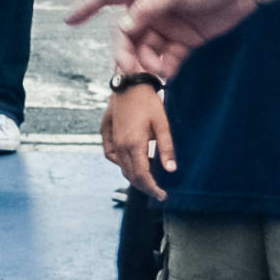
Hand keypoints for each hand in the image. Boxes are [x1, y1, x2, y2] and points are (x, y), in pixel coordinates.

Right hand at [68, 0, 263, 77]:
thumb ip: (149, 6)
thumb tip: (124, 27)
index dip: (87, 7)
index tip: (69, 21)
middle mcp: (152, 7)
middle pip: (127, 34)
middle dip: (124, 52)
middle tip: (129, 68)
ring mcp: (168, 24)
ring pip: (146, 49)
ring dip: (145, 63)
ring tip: (155, 73)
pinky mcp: (187, 39)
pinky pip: (169, 58)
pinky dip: (165, 69)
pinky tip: (168, 75)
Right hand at [100, 82, 174, 198]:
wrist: (130, 84)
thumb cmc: (148, 102)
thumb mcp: (162, 124)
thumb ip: (166, 148)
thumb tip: (171, 170)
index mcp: (134, 145)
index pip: (142, 175)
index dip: (152, 188)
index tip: (162, 196)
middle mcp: (120, 145)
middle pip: (130, 174)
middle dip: (144, 186)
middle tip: (158, 191)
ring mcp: (112, 140)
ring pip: (121, 167)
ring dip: (133, 176)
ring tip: (148, 179)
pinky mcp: (107, 133)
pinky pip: (112, 156)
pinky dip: (121, 163)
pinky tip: (132, 161)